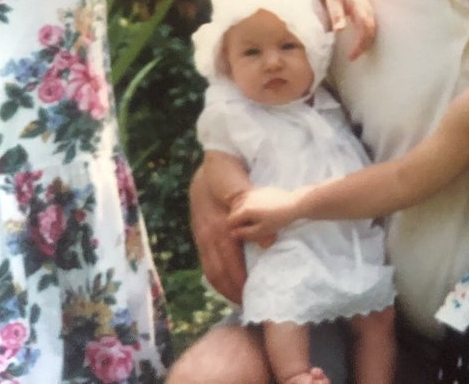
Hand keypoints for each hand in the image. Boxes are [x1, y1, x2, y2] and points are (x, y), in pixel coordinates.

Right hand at [189, 170, 247, 303]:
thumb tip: (267, 242)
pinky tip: (224, 281)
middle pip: (218, 273)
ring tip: (237, 298)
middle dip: (231, 291)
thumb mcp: (239, 187)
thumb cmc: (227, 174)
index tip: (251, 297)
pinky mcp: (201, 233)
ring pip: (210, 269)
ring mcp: (202, 235)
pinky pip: (207, 261)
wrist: (211, 163)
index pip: (228, 265)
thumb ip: (252, 213)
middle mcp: (208, 236)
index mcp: (218, 229)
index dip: (239, 283)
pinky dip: (216, 275)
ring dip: (223, 286)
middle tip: (247, 305)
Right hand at [228, 186, 300, 243]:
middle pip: (233, 210)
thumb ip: (245, 233)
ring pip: (238, 200)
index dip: (233, 228)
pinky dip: (243, 200)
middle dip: (235, 218)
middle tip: (243, 226)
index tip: (240, 232)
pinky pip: (245, 194)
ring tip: (246, 217)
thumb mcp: (261, 231)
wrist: (292, 204)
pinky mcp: (259, 189)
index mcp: (245, 210)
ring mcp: (252, 192)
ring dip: (238, 208)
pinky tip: (249, 206)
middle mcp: (246, 199)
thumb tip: (232, 233)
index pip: (230, 220)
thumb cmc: (277, 220)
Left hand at [325, 0, 375, 59]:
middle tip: (352, 57)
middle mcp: (368, 10)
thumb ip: (337, 15)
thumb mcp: (333, 1)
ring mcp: (369, 12)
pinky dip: (366, 38)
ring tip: (354, 54)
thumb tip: (340, 30)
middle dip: (364, 46)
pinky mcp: (368, 14)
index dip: (361, 43)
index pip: (365, 28)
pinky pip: (370, 28)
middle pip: (371, 32)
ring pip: (373, 31)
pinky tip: (358, 45)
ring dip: (366, 43)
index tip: (352, 54)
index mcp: (360, 7)